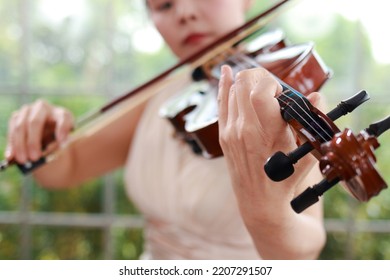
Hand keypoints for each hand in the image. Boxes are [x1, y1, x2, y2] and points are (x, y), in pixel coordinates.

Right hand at [5, 99, 73, 162]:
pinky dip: (12, 144)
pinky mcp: (16, 117)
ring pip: (20, 126)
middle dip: (34, 141)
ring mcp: (28, 110)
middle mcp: (43, 107)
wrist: (48, 132)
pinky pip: (12, 130)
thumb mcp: (66, 141)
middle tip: (35, 158)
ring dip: (20, 145)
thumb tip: (52, 150)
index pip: (63, 118)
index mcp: (61, 113)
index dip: (62, 129)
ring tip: (23, 160)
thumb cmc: (59, 138)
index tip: (62, 142)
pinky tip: (12, 156)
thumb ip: (62, 144)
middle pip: (35, 122)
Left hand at [217, 65, 320, 212]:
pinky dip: (224, 85)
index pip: (261, 90)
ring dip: (246, 81)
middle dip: (259, 76)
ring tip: (258, 85)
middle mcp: (244, 129)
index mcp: (268, 132)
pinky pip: (221, 103)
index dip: (272, 82)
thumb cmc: (286, 179)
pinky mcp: (223, 135)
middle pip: (244, 82)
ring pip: (232, 89)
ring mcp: (230, 132)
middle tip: (271, 86)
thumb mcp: (307, 153)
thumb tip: (316, 95)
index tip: (281, 92)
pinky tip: (225, 71)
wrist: (260, 202)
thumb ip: (312, 120)